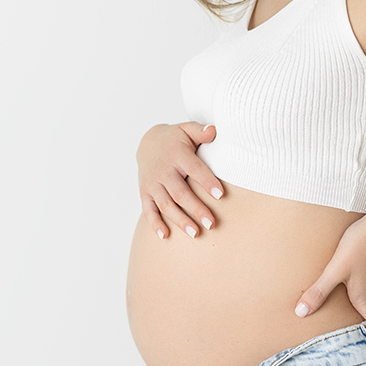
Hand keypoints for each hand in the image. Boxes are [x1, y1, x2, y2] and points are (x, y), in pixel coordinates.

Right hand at [137, 122, 223, 239]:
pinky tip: (166, 236)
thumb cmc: (176, 139)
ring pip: (166, 205)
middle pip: (180, 192)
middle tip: (212, 223)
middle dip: (196, 209)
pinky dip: (155, 223)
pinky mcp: (145, 193)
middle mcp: (163, 170)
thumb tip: (214, 130)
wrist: (148, 143)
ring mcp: (152, 183)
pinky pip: (149, 210)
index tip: (221, 195)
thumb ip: (201, 131)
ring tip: (196, 233)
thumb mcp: (187, 130)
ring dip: (180, 220)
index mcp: (177, 154)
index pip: (194, 169)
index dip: (207, 181)